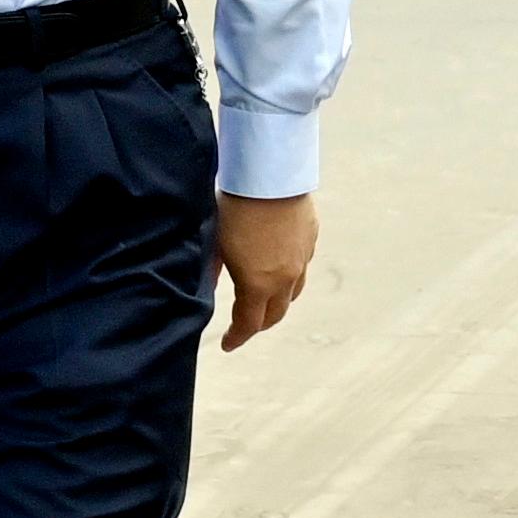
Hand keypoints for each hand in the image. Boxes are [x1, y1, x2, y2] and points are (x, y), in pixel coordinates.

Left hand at [216, 192, 315, 347]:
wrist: (269, 173)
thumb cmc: (235, 207)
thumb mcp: (215, 243)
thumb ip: (212, 271)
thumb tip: (206, 288)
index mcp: (258, 285)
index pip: (249, 325)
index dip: (236, 338)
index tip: (226, 344)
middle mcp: (286, 278)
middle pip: (276, 314)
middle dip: (259, 324)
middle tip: (245, 325)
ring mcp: (302, 258)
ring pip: (293, 292)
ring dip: (278, 301)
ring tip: (264, 299)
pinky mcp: (311, 237)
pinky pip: (302, 265)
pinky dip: (289, 274)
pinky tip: (278, 264)